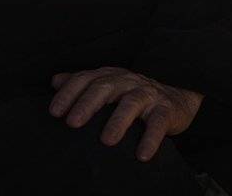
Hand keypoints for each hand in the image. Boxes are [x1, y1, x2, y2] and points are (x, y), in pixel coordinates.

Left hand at [48, 66, 203, 161]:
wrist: (176, 98)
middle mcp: (127, 81)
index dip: (69, 93)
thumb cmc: (134, 94)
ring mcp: (148, 94)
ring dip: (118, 121)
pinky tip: (142, 155)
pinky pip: (158, 123)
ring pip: (131, 103)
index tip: (54, 112)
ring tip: (106, 141)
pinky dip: (151, 138)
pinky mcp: (166, 109)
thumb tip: (55, 81)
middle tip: (72, 123)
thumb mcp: (109, 85)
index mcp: (111, 76)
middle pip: (105, 87)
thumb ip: (83, 83)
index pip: (86, 79)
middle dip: (87, 104)